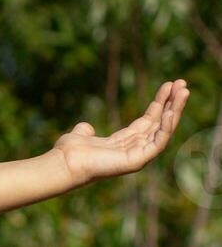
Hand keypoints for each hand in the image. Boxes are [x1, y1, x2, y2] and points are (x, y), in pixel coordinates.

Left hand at [53, 79, 190, 184]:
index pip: (148, 120)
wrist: (63, 163)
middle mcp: (134, 149)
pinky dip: (166, 127)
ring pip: (163, 130)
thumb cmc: (69, 152)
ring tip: (183, 91)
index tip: (168, 85)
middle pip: (159, 123)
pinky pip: (158, 143)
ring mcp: (138, 156)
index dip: (159, 103)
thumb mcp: (81, 135)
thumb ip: (86, 131)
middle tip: (183, 83)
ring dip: (175, 110)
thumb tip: (85, 128)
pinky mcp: (137, 161)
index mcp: (124, 142)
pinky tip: (171, 111)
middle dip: (173, 103)